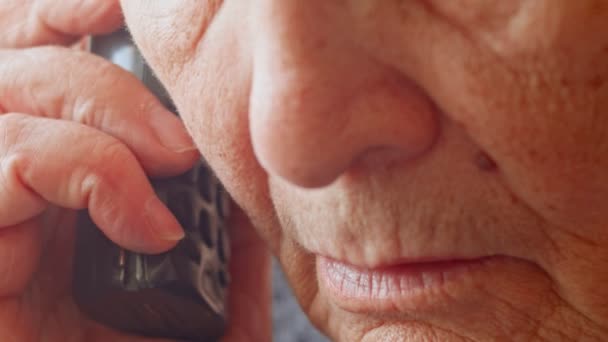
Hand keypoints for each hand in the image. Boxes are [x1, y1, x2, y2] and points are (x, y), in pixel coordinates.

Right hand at [0, 2, 272, 340]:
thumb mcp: (215, 299)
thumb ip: (226, 231)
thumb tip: (244, 171)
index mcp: (56, 189)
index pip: (38, 54)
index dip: (76, 10)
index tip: (140, 5)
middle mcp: (9, 193)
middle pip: (11, 53)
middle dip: (91, 56)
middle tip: (171, 110)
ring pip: (4, 93)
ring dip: (97, 111)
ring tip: (170, 165)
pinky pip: (4, 160)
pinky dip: (81, 169)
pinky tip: (145, 224)